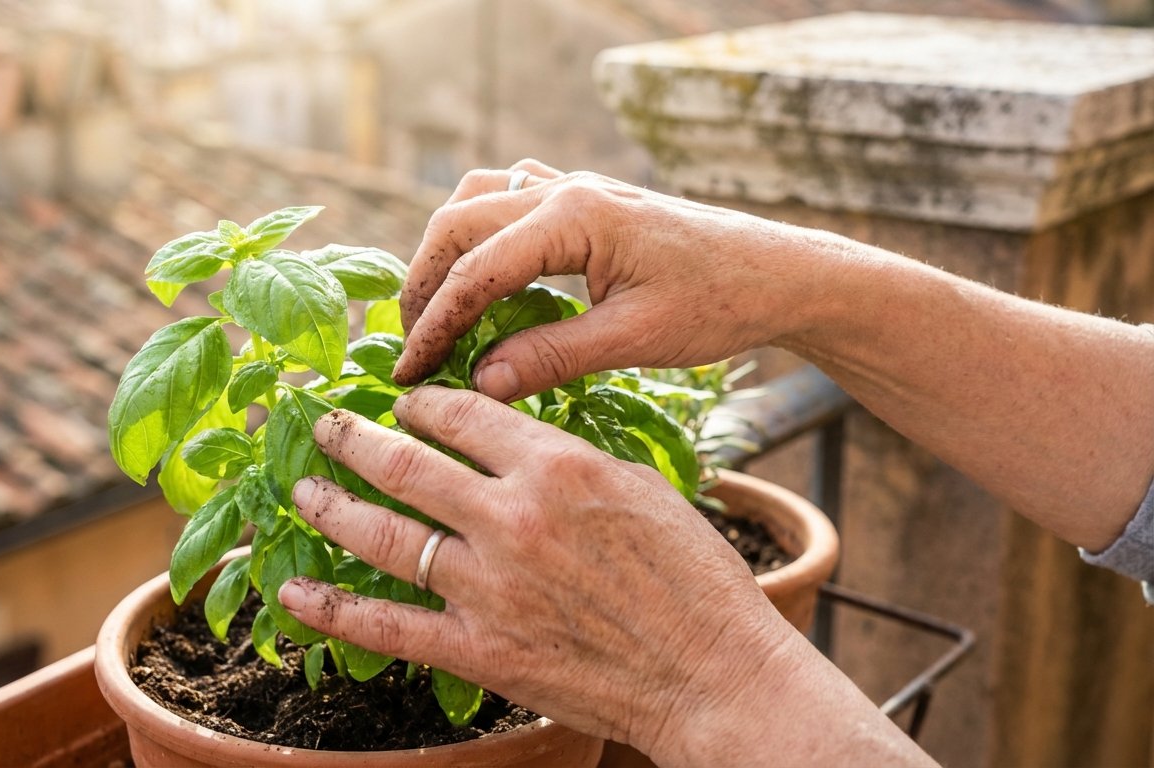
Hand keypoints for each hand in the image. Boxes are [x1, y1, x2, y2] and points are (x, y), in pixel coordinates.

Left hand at [275, 385, 795, 762]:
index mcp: (556, 465)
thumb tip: (511, 444)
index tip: (405, 405)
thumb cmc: (693, 577)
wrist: (713, 672)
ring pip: (382, 533)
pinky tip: (290, 592)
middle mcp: (510, 516)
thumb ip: (566, 460)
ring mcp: (486, 585)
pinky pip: (386, 624)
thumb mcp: (638, 488)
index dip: (422, 404)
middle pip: (405, 463)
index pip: (462, 413)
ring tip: (303, 488)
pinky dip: (330, 608)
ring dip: (331, 506)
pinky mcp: (477, 649)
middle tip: (325, 425)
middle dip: (353, 438)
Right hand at [392, 161, 827, 399]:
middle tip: (410, 348)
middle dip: (423, 286)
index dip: (433, 327)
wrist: (779, 273)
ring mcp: (572, 187)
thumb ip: (551, 357)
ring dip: (444, 253)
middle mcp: (563, 189)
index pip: (476, 271)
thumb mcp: (635, 340)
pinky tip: (480, 274)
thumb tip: (477, 385)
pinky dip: (477, 233)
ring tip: (433, 311)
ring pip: (475, 202)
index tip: (406, 374)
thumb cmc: (719, 304)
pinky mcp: (584, 199)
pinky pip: (506, 198)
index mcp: (574, 216)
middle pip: (457, 225)